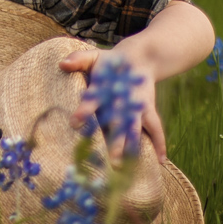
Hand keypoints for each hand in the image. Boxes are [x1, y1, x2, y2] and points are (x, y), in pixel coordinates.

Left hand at [58, 48, 166, 163]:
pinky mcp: (148, 110)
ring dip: (132, 147)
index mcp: (105, 88)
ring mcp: (137, 107)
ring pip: (135, 129)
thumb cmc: (110, 62)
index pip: (93, 100)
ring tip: (127, 166)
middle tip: (110, 161)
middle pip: (118, 122)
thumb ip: (78, 60)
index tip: (74, 124)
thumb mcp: (93, 57)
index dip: (84, 111)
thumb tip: (61, 64)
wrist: (140, 58)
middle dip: (114, 141)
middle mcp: (122, 100)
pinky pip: (156, 128)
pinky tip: (160, 161)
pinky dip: (160, 143)